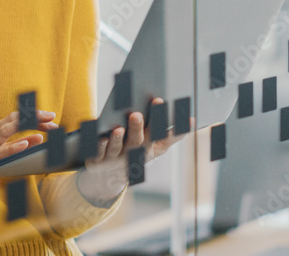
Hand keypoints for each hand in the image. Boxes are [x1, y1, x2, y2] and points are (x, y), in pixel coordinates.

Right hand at [0, 110, 57, 218]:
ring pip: (6, 130)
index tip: (51, 117)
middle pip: (13, 120)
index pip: (16, 118)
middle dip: (34, 117)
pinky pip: (0, 152)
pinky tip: (27, 144)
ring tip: (44, 125)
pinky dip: (14, 147)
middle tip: (53, 117)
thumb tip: (37, 139)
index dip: (34, 116)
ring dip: (27, 126)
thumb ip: (15, 147)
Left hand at [75, 98, 190, 205]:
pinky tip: (100, 138)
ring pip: (117, 149)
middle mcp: (132, 155)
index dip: (164, 128)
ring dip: (118, 140)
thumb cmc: (138, 153)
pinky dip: (99, 147)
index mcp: (148, 149)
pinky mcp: (97, 161)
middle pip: (136, 143)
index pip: (159, 138)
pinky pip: (98, 154)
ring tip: (118, 129)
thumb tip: (191, 119)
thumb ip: (172, 134)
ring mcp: (114, 159)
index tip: (167, 110)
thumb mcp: (156, 146)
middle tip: (137, 114)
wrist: (109, 177)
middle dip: (137, 129)